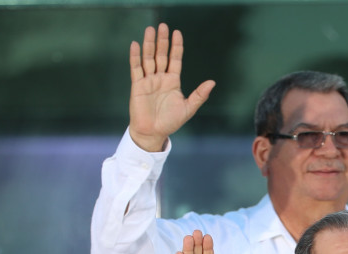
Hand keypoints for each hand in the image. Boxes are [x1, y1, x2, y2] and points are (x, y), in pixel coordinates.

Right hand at [128, 23, 215, 152]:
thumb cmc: (170, 122)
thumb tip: (212, 82)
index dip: (176, 46)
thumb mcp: (188, 108)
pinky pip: (136, 68)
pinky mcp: (137, 85)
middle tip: (163, 26)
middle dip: (162, 41)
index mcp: (173, 81)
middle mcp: (160, 78)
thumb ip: (199, 95)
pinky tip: (136, 45)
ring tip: (150, 30)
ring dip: (149, 44)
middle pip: (161, 55)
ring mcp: (148, 80)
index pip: (175, 59)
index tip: (177, 33)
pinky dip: (135, 57)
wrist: (153, 132)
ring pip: (148, 58)